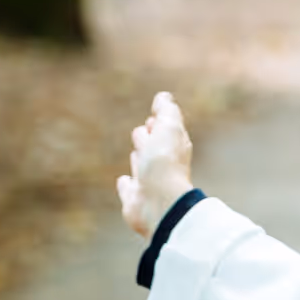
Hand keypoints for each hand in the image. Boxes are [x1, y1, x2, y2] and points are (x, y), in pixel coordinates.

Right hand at [116, 92, 195, 237]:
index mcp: (173, 146)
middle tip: (145, 133)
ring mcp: (148, 182)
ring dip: (139, 158)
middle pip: (151, 145)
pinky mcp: (134, 198)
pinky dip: (126, 184)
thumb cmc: (164, 163)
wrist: (158, 202)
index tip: (154, 117)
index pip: (164, 128)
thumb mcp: (168, 127)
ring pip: (141, 164)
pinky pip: (128, 187)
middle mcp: (162, 164)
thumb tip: (164, 96)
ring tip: (139, 153)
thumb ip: (166, 110)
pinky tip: (125, 182)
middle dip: (146, 137)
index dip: (159, 121)